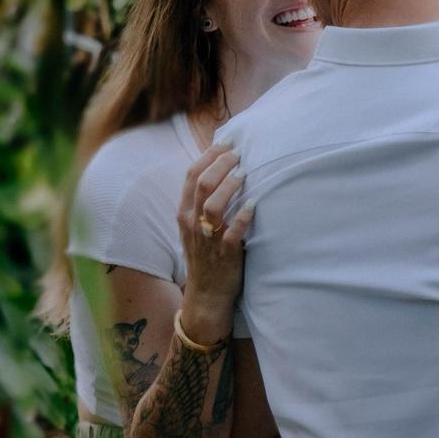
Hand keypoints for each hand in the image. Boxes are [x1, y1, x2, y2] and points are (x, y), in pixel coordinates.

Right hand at [176, 143, 254, 339]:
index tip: (226, 143)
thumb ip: (201, 200)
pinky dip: (243, 216)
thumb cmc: (205, 254)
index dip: (208, 156)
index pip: (191, 175)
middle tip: (239, 154)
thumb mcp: (194, 225)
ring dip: (230, 185)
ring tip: (244, 173)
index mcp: (184, 212)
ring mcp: (207, 239)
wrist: (206, 294)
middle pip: (202, 184)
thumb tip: (220, 167)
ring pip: (213, 204)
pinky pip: (232, 232)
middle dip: (221, 164)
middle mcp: (192, 223)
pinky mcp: (225, 254)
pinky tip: (254, 204)